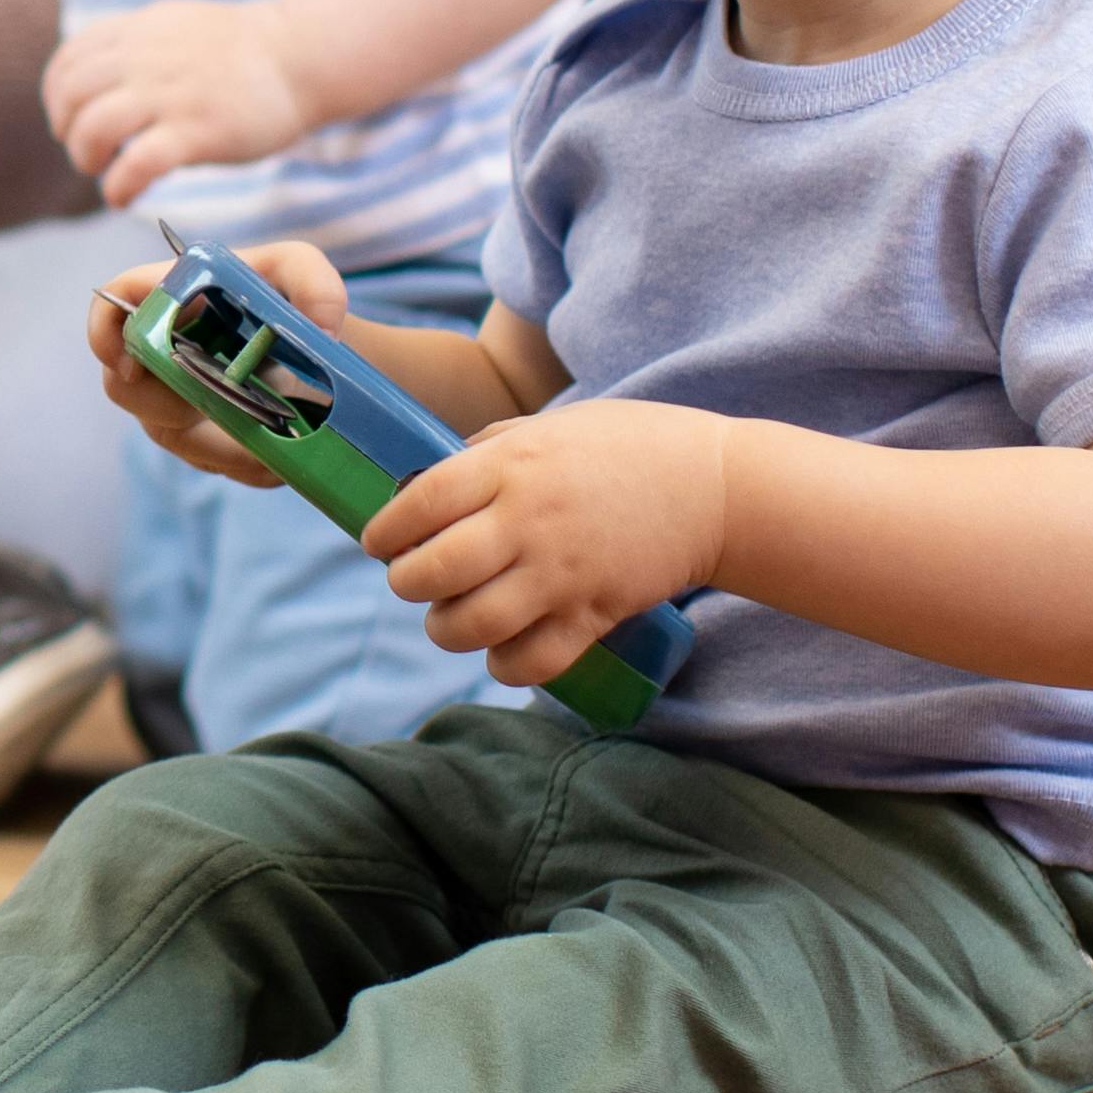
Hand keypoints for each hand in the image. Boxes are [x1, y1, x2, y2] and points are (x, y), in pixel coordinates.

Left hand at [43, 0, 317, 206]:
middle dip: (68, 131)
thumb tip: (95, 76)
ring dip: (86, 157)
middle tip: (89, 153)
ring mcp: (170, 94)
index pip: (69, 61)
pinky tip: (123, 196)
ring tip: (104, 171)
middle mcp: (146, 59)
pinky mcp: (196, 131)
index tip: (68, 120)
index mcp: (139, 32)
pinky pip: (136, 164)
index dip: (56, 97)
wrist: (299, 57)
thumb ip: (135, 45)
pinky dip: (118, 186)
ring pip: (94, 127)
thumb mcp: (176, 27)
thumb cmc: (240, 52)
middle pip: (72, 95)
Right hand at [78, 236, 341, 487]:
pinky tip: (274, 455)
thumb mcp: (304, 272)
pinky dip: (238, 460)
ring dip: (217, 445)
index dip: (104, 334)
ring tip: (268, 447)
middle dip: (167, 407)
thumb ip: (316, 285)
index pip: (114, 302)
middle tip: (221, 409)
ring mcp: (175, 392)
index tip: (128, 364)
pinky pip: (202, 456)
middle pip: (125, 385)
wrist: (312, 347)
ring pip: (167, 431)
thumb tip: (321, 328)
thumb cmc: (291, 296)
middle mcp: (162, 345)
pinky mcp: (198, 430)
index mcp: (174, 292)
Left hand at [363, 399, 728, 690]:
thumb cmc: (627, 446)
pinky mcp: (594, 613)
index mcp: (512, 464)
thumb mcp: (551, 426)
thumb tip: (429, 481)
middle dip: (406, 583)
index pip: (421, 502)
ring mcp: (562, 572)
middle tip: (412, 580)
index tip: (378, 541)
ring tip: (449, 619)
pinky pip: (531, 660)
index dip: (386, 529)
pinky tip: (500, 650)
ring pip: (472, 625)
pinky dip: (504, 665)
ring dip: (446, 630)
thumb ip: (490, 450)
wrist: (714, 486)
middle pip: (433, 571)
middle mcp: (528, 520)